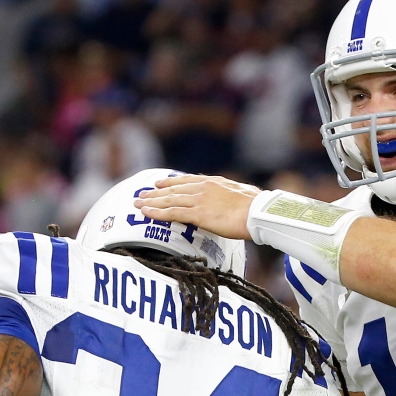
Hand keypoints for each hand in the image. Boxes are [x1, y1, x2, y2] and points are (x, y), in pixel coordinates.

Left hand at [134, 174, 261, 239]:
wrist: (258, 212)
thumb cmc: (256, 206)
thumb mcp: (243, 194)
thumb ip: (232, 193)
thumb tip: (237, 195)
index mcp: (213, 182)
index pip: (187, 181)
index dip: (171, 182)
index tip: (159, 183)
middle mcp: (203, 188)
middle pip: (173, 189)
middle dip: (155, 192)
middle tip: (141, 194)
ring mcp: (199, 200)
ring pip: (169, 200)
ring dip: (151, 202)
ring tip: (137, 203)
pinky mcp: (198, 214)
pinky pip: (172, 213)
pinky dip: (157, 213)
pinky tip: (146, 213)